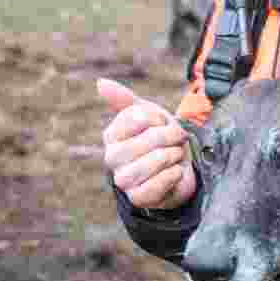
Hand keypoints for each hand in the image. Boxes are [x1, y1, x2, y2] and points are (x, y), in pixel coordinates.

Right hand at [98, 78, 196, 209]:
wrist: (179, 166)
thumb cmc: (160, 137)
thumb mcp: (148, 114)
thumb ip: (126, 100)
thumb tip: (100, 83)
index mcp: (112, 134)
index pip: (138, 118)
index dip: (158, 119)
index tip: (161, 123)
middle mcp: (112, 158)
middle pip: (147, 141)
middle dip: (170, 137)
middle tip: (176, 139)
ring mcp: (123, 180)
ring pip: (152, 163)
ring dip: (172, 156)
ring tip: (175, 154)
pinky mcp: (138, 198)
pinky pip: (156, 185)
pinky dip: (172, 175)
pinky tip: (174, 171)